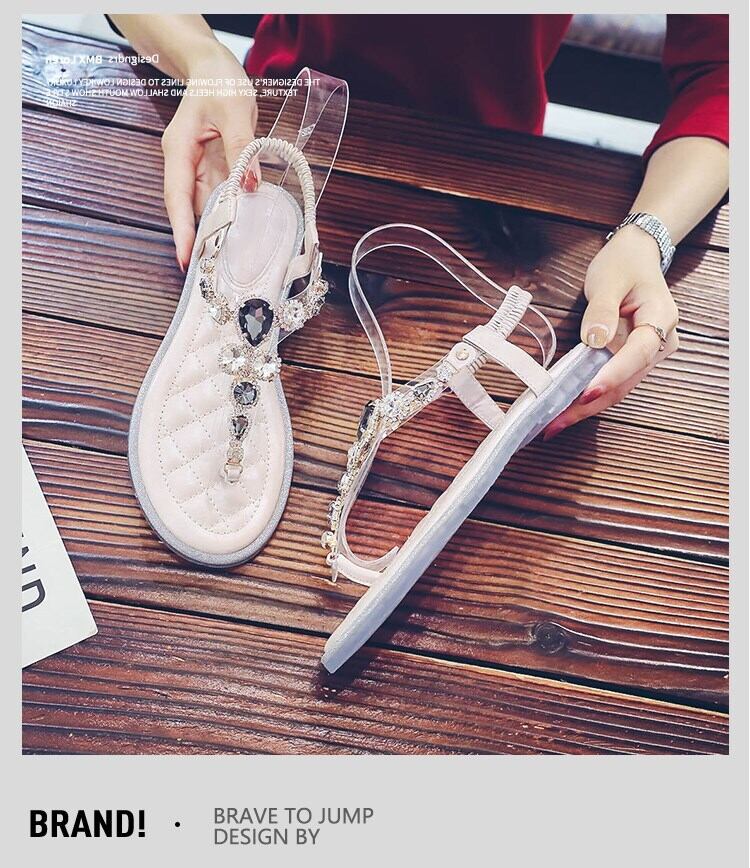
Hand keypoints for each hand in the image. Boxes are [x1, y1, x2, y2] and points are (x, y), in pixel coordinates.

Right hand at [161, 46, 256, 268]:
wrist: (214, 67)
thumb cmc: (220, 82)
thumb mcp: (235, 110)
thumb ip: (243, 148)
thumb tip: (251, 184)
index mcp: (179, 150)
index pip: (177, 197)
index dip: (182, 230)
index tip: (187, 258)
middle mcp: (185, 164)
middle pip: (189, 209)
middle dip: (200, 239)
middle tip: (212, 271)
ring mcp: (198, 168)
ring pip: (206, 206)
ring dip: (217, 230)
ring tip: (228, 260)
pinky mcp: (214, 169)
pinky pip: (221, 196)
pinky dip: (230, 214)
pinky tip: (242, 232)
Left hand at [543, 225, 678, 439]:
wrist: (635, 256)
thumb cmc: (623, 264)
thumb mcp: (608, 280)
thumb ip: (601, 310)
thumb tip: (594, 340)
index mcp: (660, 318)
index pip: (637, 353)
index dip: (612, 375)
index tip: (587, 392)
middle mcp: (661, 342)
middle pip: (626, 381)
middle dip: (590, 404)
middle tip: (556, 422)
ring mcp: (648, 354)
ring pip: (618, 388)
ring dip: (586, 407)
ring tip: (554, 423)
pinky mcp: (632, 359)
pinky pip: (611, 382)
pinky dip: (588, 396)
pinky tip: (565, 409)